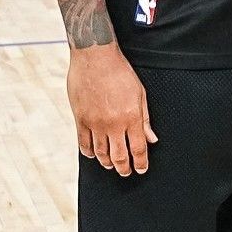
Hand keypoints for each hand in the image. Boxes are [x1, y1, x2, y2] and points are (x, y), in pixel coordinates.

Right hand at [67, 43, 156, 175]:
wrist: (95, 58)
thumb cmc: (120, 73)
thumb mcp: (140, 94)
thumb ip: (145, 119)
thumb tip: (152, 139)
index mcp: (131, 118)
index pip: (138, 149)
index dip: (140, 163)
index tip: (142, 169)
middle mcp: (113, 124)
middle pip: (119, 156)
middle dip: (124, 168)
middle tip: (126, 172)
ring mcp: (95, 123)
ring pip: (100, 152)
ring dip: (107, 162)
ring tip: (112, 165)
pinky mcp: (80, 119)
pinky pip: (83, 142)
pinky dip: (88, 152)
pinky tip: (93, 155)